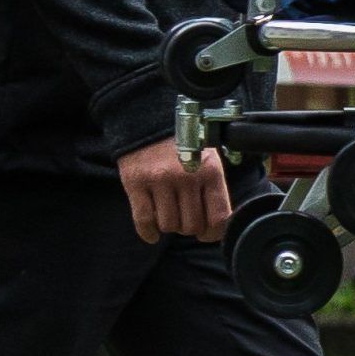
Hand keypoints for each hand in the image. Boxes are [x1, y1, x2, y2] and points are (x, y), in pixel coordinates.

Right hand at [118, 135, 233, 243]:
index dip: (214, 234)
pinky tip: (152, 235)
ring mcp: (160, 181)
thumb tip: (218, 223)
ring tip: (169, 216)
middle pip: (192, 225)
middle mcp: (187, 178)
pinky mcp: (135, 183)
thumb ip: (214, 187)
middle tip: (185, 221)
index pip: (218, 218)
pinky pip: (143, 219)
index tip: (207, 234)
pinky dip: (148, 232)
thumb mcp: (210, 159)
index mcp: (210, 172)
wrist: (149, 120)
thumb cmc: (185, 144)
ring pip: (168, 225)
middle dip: (189, 229)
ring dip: (169, 227)